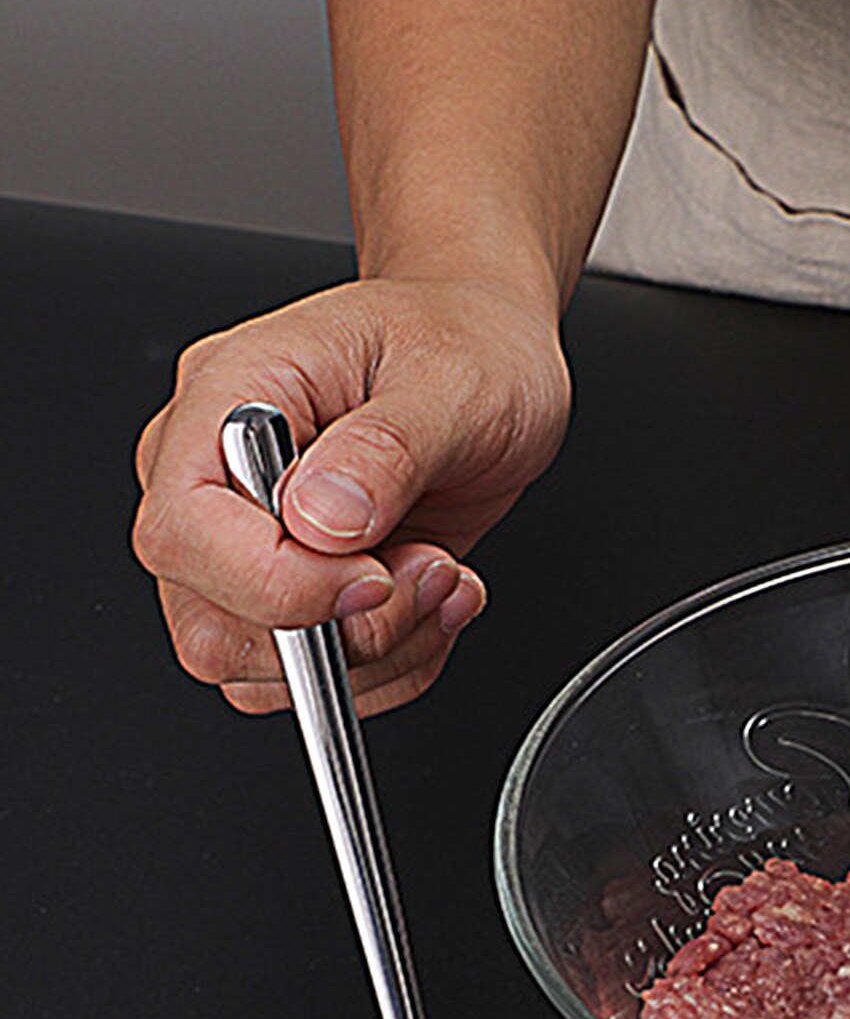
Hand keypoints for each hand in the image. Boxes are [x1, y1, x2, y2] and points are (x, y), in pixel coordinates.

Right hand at [133, 275, 568, 713]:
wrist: (494, 350)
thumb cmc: (465, 341)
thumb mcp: (453, 381)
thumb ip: (387, 449)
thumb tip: (321, 518)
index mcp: (232, 398)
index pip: (185, 530)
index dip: (276, 584)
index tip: (373, 578)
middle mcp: (225, 478)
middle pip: (213, 623)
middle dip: (341, 630)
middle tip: (428, 570)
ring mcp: (259, 542)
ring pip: (265, 668)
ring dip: (379, 652)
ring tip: (444, 578)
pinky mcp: (306, 587)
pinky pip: (316, 677)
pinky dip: (394, 664)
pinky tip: (439, 600)